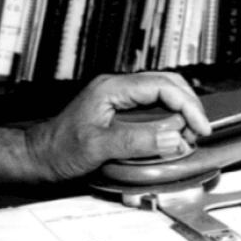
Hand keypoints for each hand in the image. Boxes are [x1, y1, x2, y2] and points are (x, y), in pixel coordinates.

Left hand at [23, 71, 211, 182]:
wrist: (40, 156)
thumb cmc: (60, 149)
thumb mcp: (99, 147)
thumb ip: (137, 141)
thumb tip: (174, 138)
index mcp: (112, 88)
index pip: (162, 86)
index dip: (187, 105)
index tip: (200, 127)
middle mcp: (116, 87)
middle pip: (166, 83)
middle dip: (188, 105)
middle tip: (199, 130)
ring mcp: (117, 97)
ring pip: (160, 93)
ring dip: (180, 110)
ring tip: (189, 134)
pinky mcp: (118, 109)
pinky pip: (151, 105)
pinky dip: (168, 117)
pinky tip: (173, 133)